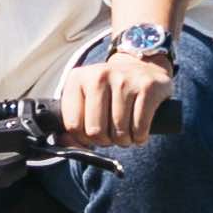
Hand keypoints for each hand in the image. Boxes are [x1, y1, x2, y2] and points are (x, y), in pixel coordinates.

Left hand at [53, 22, 178, 148]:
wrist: (143, 69)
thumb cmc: (110, 91)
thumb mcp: (86, 98)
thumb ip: (73, 122)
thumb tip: (65, 143)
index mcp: (78, 79)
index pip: (73, 125)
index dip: (83, 139)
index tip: (92, 136)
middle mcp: (99, 75)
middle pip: (96, 131)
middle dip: (105, 141)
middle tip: (111, 135)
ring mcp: (124, 80)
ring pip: (119, 132)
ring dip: (124, 140)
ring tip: (126, 133)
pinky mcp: (147, 87)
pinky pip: (140, 128)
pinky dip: (140, 137)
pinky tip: (139, 131)